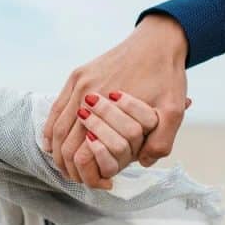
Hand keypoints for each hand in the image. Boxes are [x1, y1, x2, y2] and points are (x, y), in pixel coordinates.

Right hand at [44, 14, 189, 185]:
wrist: (159, 40)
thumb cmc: (167, 76)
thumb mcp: (173, 110)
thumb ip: (160, 141)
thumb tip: (141, 163)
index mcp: (108, 105)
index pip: (83, 152)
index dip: (89, 174)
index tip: (102, 184)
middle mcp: (87, 92)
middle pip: (65, 143)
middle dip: (70, 167)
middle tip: (82, 180)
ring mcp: (79, 82)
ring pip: (56, 127)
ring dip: (58, 152)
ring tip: (68, 168)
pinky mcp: (78, 75)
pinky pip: (56, 108)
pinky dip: (51, 130)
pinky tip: (52, 144)